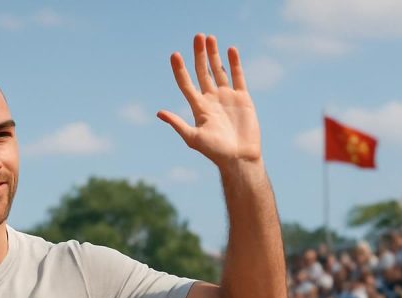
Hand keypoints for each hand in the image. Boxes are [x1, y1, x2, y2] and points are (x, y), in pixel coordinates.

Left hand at [158, 34, 260, 167]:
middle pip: (202, 72)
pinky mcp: (242, 98)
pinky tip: (230, 49)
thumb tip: (159, 113)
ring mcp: (227, 97)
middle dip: (199, 55)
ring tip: (210, 38)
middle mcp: (211, 99)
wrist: (239, 158)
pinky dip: (234, 63)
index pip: (186, 84)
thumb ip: (178, 124)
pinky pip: (237, 76)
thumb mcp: (193, 138)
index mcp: (198, 107)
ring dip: (214, 55)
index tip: (175, 54)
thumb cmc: (215, 152)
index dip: (180, 69)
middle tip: (197, 37)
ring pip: (218, 70)